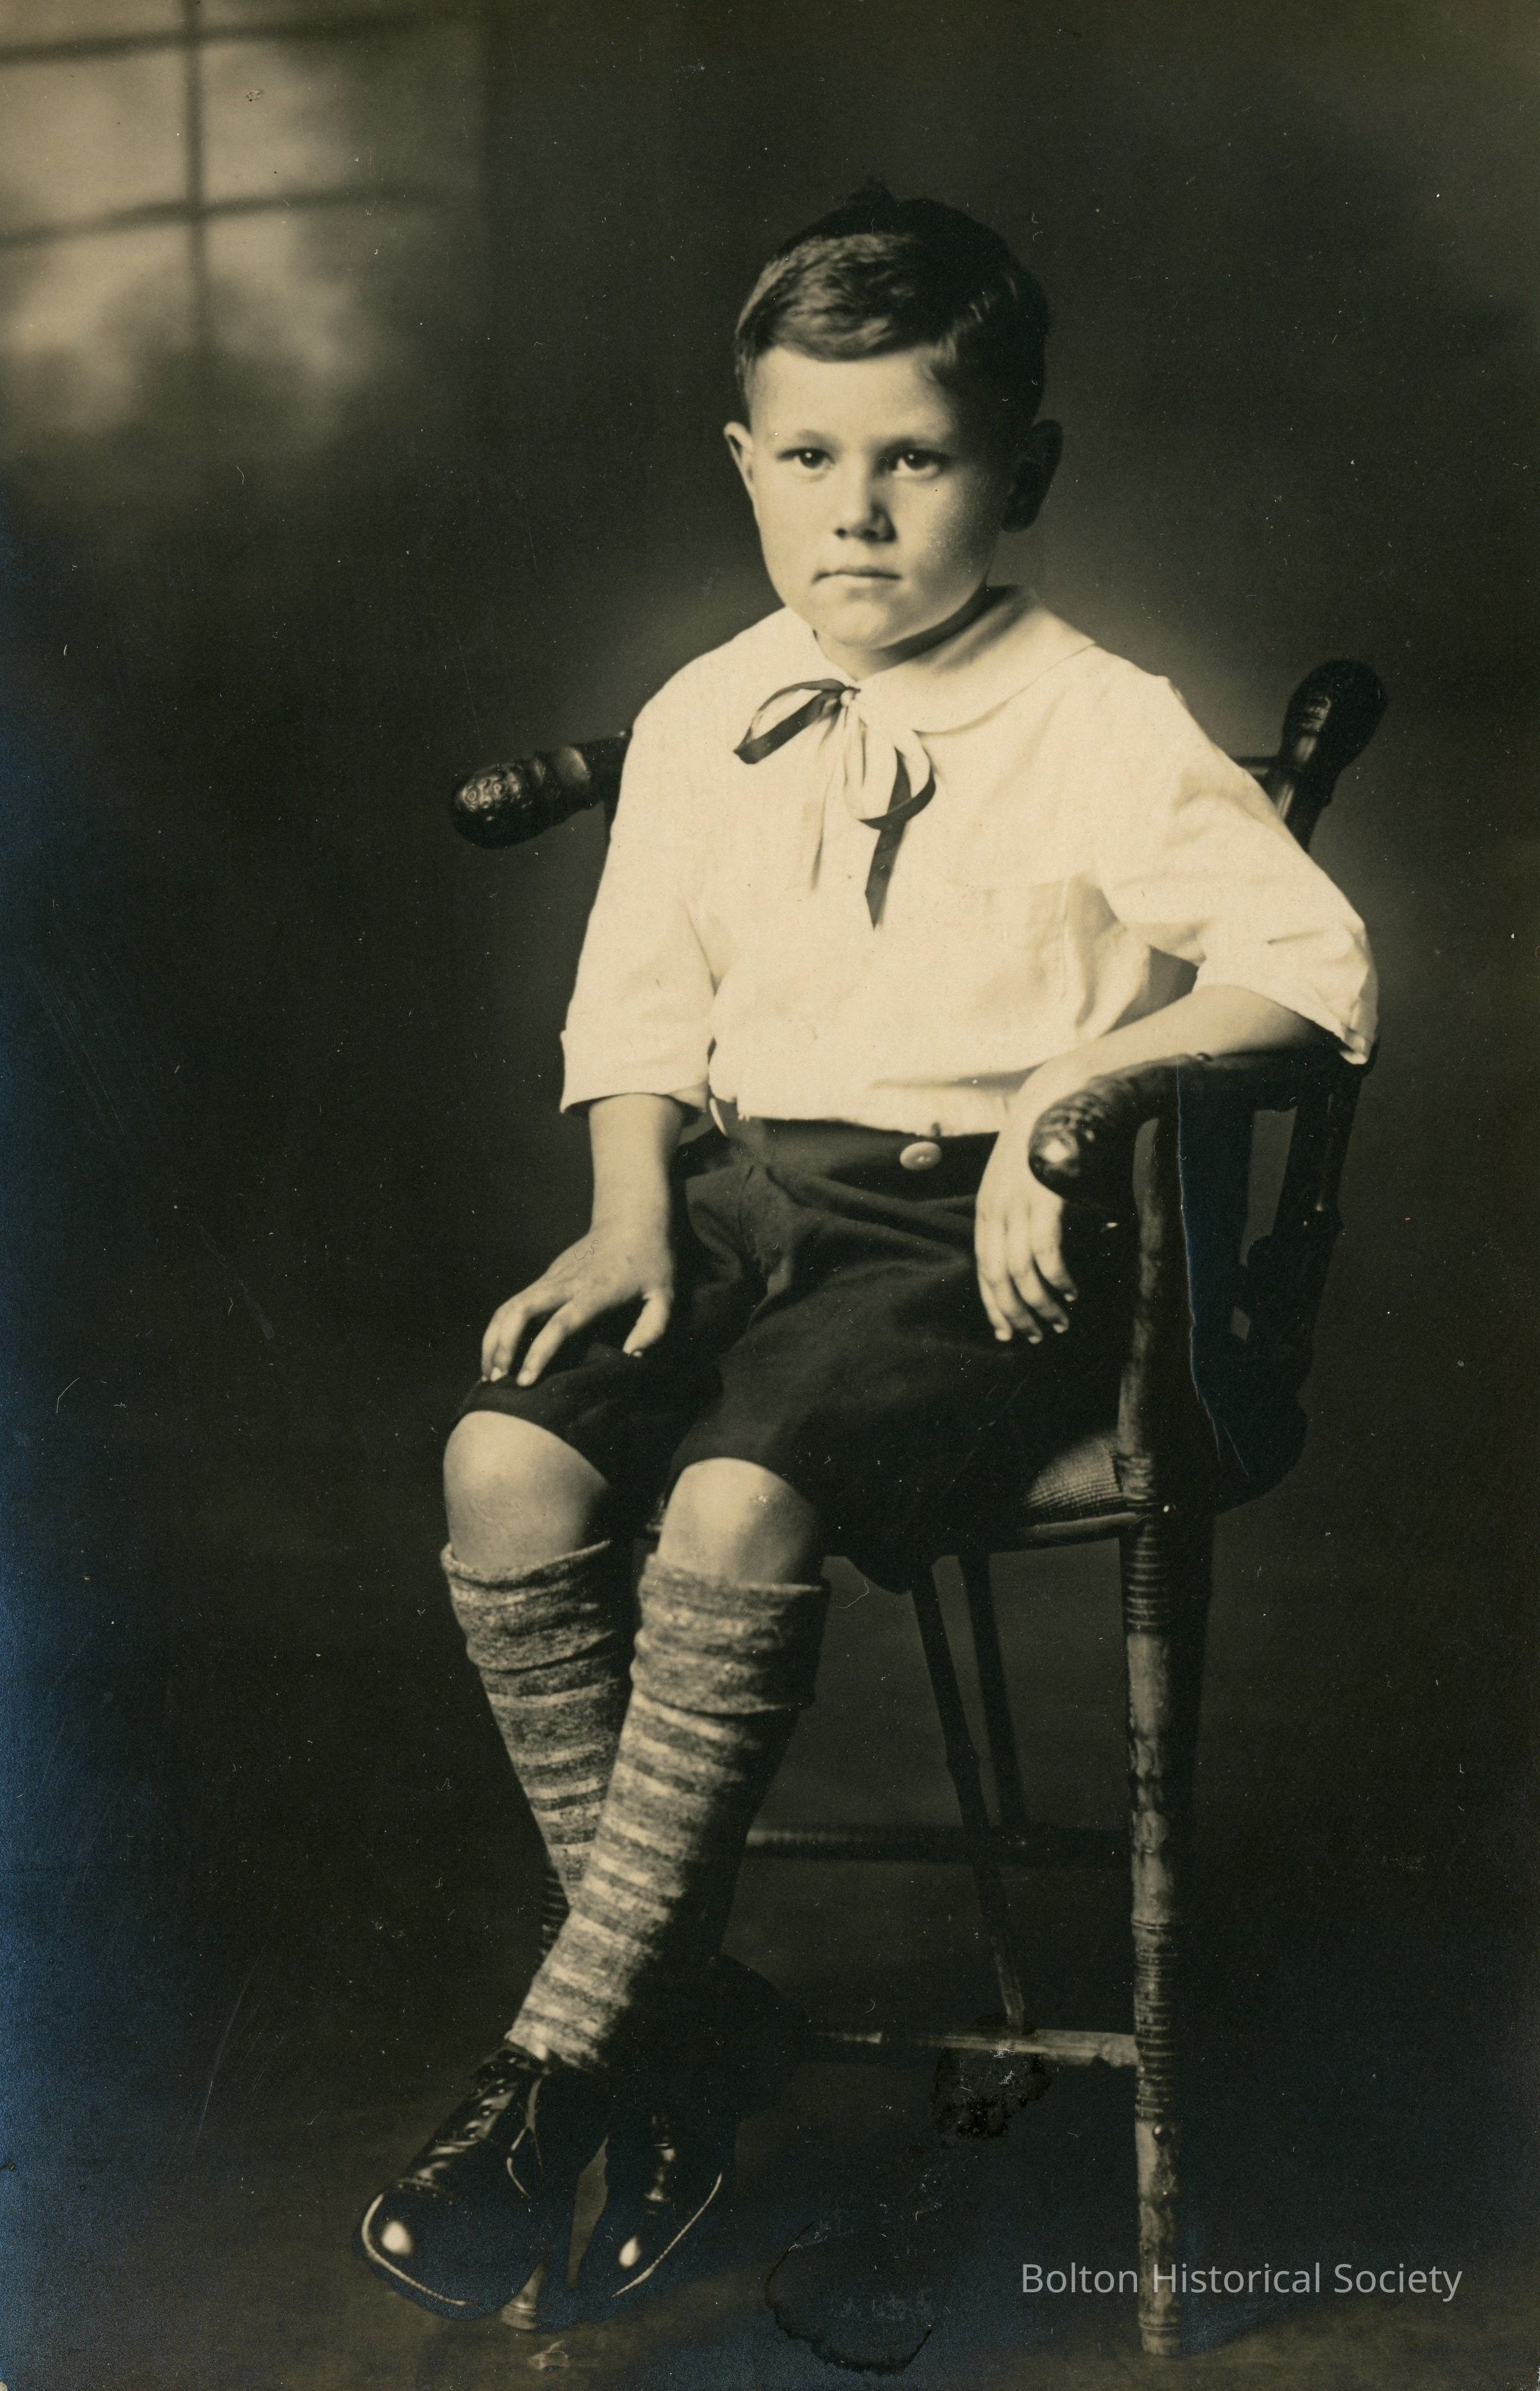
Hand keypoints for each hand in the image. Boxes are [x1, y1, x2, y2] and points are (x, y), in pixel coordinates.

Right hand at [481, 1215, 674, 1385]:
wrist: (632, 1219)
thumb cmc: (651, 1261)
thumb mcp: (665, 1294)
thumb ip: (653, 1328)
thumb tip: (632, 1357)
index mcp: (595, 1292)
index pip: (560, 1323)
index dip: (539, 1351)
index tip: (525, 1379)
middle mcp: (566, 1283)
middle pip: (521, 1311)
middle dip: (503, 1346)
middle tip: (498, 1380)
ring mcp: (552, 1278)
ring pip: (510, 1306)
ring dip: (494, 1338)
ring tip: (489, 1373)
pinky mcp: (546, 1277)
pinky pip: (514, 1303)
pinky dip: (499, 1327)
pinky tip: (497, 1352)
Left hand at [974, 1119, 1075, 1343]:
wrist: (1058, 1095)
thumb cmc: (1044, 1142)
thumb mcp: (1019, 1181)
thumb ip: (1021, 1215)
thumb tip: (1035, 1256)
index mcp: (987, 1209)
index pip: (982, 1270)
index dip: (994, 1306)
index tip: (1007, 1334)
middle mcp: (996, 1210)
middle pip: (997, 1278)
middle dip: (1017, 1314)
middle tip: (1037, 1336)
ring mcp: (1018, 1204)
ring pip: (1020, 1273)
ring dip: (1041, 1304)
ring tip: (1060, 1322)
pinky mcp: (1044, 1199)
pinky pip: (1045, 1253)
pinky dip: (1057, 1279)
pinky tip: (1070, 1292)